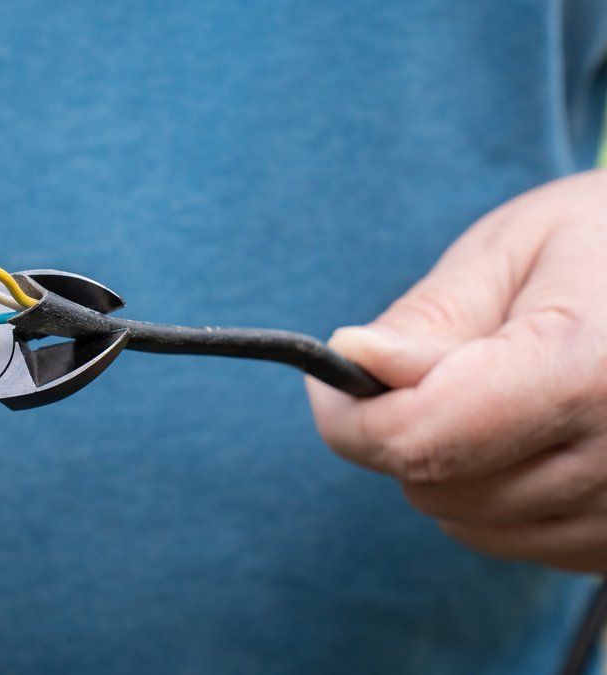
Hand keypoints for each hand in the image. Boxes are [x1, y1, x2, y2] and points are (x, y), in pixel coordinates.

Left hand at [309, 169, 606, 572]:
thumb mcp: (517, 248)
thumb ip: (431, 318)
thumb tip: (353, 363)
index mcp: (591, 368)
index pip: (422, 439)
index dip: (352, 416)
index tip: (335, 376)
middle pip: (437, 485)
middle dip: (404, 427)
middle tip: (439, 363)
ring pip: (470, 522)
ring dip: (452, 465)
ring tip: (502, 390)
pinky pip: (522, 541)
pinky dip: (499, 495)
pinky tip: (536, 434)